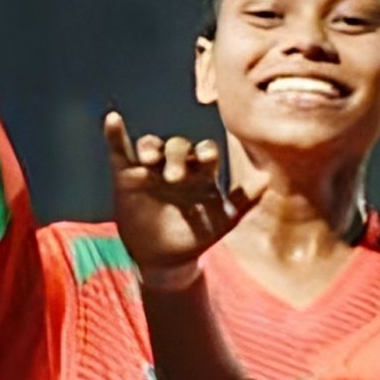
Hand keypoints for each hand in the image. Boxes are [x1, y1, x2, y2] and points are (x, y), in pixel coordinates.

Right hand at [103, 113, 251, 281]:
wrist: (165, 260)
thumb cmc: (197, 237)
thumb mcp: (223, 220)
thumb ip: (243, 200)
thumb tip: (267, 180)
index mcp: (201, 173)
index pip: (205, 152)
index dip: (207, 151)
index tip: (208, 159)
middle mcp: (177, 166)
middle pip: (178, 147)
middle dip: (177, 158)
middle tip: (174, 179)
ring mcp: (151, 169)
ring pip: (151, 145)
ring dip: (151, 147)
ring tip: (149, 159)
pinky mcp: (127, 175)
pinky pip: (120, 150)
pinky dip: (115, 134)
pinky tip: (112, 119)